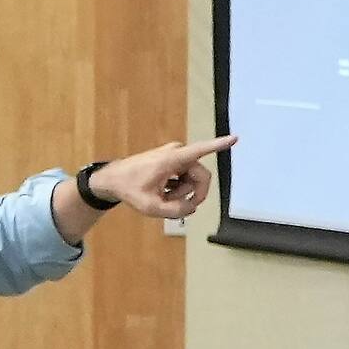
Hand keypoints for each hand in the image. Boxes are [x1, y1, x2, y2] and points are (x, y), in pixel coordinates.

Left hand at [93, 136, 234, 217]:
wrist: (113, 179)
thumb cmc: (129, 188)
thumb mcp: (150, 207)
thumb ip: (175, 211)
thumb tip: (191, 207)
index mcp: (172, 159)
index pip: (200, 150)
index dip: (219, 145)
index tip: (235, 138)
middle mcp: (176, 153)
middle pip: (201, 177)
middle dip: (192, 194)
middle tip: (179, 207)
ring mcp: (175, 156)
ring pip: (193, 179)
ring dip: (182, 193)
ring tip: (163, 198)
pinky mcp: (173, 161)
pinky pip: (185, 178)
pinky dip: (178, 189)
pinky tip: (163, 192)